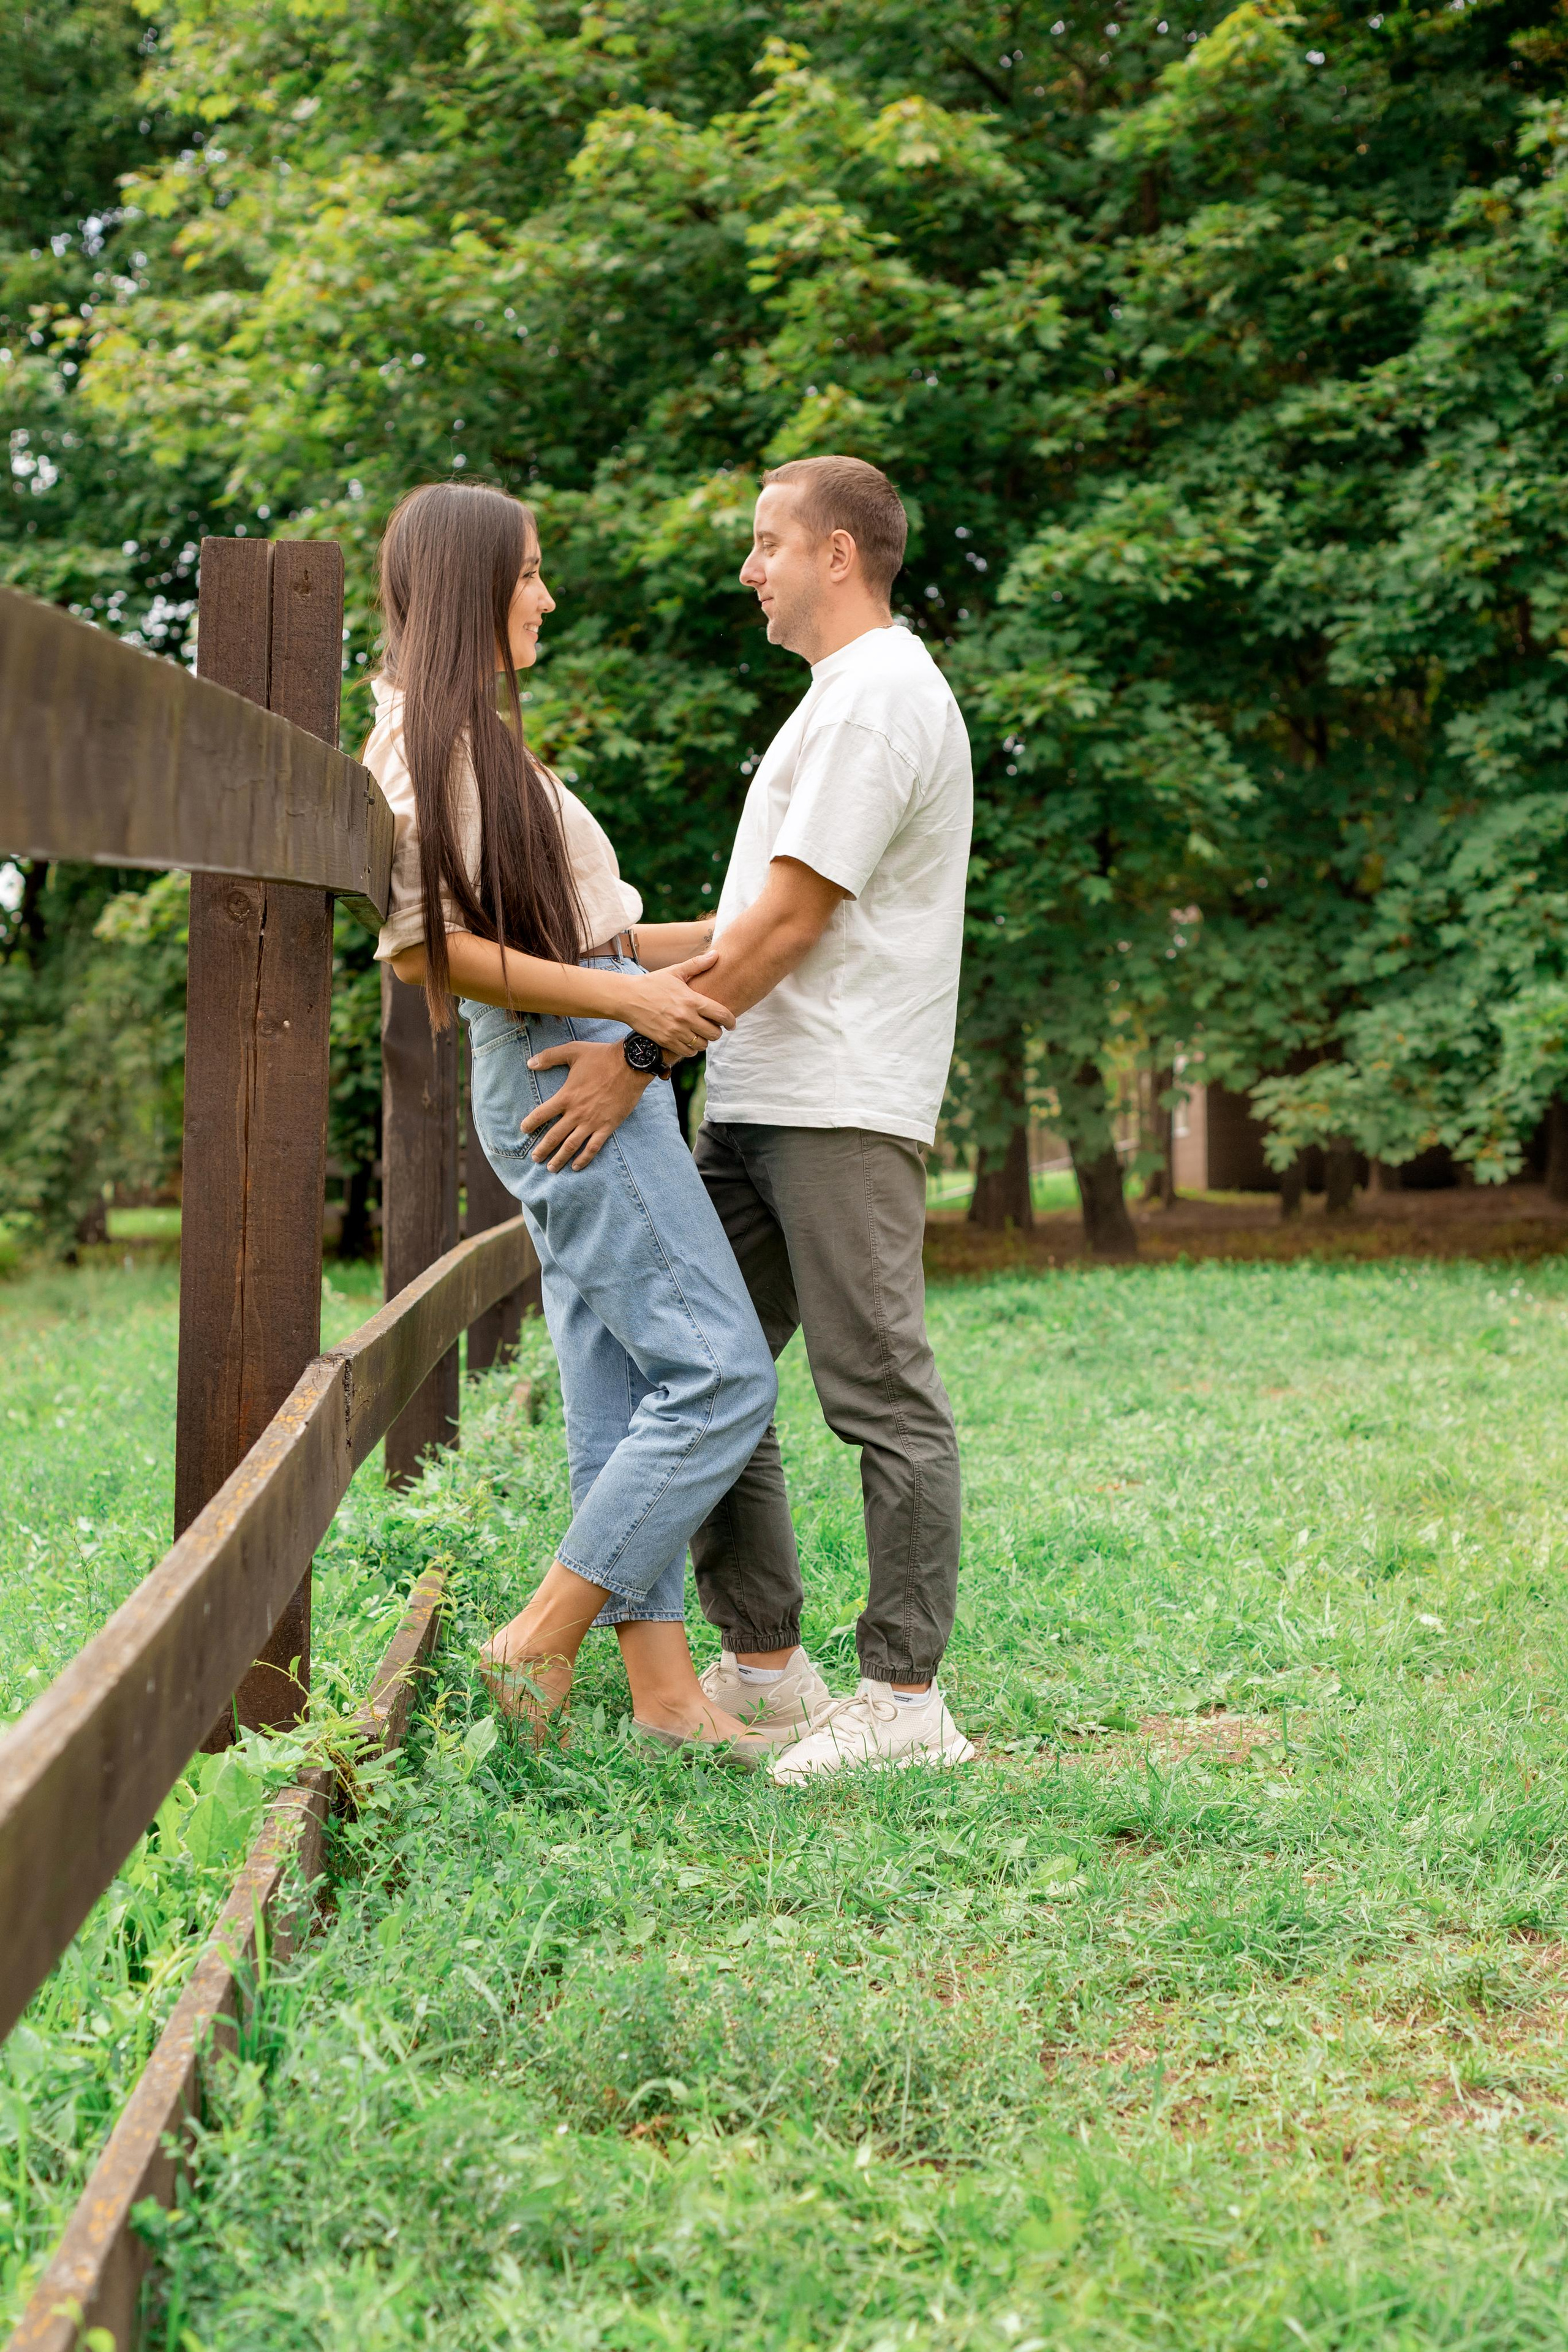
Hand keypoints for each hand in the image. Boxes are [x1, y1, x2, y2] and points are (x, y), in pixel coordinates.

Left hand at [521, 1041, 651, 1169]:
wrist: (631, 1065)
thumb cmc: (602, 1056)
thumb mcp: (573, 1050)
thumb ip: (550, 1056)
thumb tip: (530, 1063)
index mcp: (566, 1096)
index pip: (542, 1114)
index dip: (530, 1123)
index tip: (524, 1130)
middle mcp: (576, 1113)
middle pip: (554, 1136)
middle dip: (542, 1149)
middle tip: (535, 1158)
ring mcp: (592, 1122)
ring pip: (571, 1146)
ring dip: (559, 1158)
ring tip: (551, 1168)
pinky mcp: (608, 1126)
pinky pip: (593, 1147)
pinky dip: (584, 1159)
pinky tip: (576, 1166)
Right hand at [618, 951, 733, 1055]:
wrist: (627, 998)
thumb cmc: (652, 983)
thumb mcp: (675, 972)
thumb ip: (697, 965)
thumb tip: (716, 954)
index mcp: (692, 1000)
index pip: (722, 1015)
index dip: (731, 1021)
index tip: (731, 1024)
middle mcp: (686, 1018)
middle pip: (715, 1033)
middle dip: (717, 1031)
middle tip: (713, 1027)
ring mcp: (676, 1031)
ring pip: (702, 1045)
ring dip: (704, 1041)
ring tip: (700, 1034)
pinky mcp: (666, 1041)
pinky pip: (687, 1052)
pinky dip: (691, 1049)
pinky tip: (688, 1041)